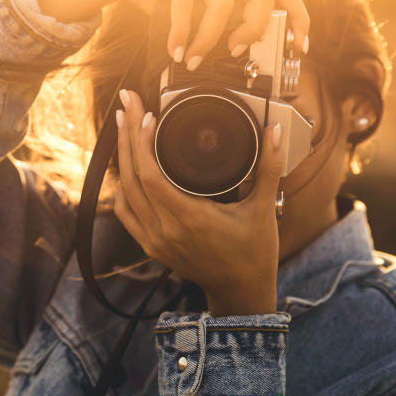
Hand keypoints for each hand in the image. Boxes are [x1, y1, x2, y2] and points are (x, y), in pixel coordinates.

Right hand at [33, 0, 309, 68]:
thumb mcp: (196, 6)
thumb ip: (219, 19)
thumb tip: (240, 55)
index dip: (298, 17)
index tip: (300, 47)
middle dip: (255, 29)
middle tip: (237, 52)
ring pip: (222, 3)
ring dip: (208, 40)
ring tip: (195, 60)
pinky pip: (186, 4)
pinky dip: (182, 34)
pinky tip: (175, 50)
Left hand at [113, 88, 282, 315]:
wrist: (241, 292)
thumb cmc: (255, 253)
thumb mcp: (264, 208)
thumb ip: (268, 167)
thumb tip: (274, 132)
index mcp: (190, 219)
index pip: (151, 175)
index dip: (143, 142)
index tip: (148, 115)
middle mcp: (165, 230)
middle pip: (132, 177)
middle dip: (127, 136)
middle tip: (127, 103)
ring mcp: (154, 240)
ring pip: (124, 193)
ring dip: (122, 158)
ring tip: (125, 126)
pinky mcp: (151, 246)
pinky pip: (125, 212)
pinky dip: (123, 187)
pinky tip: (127, 167)